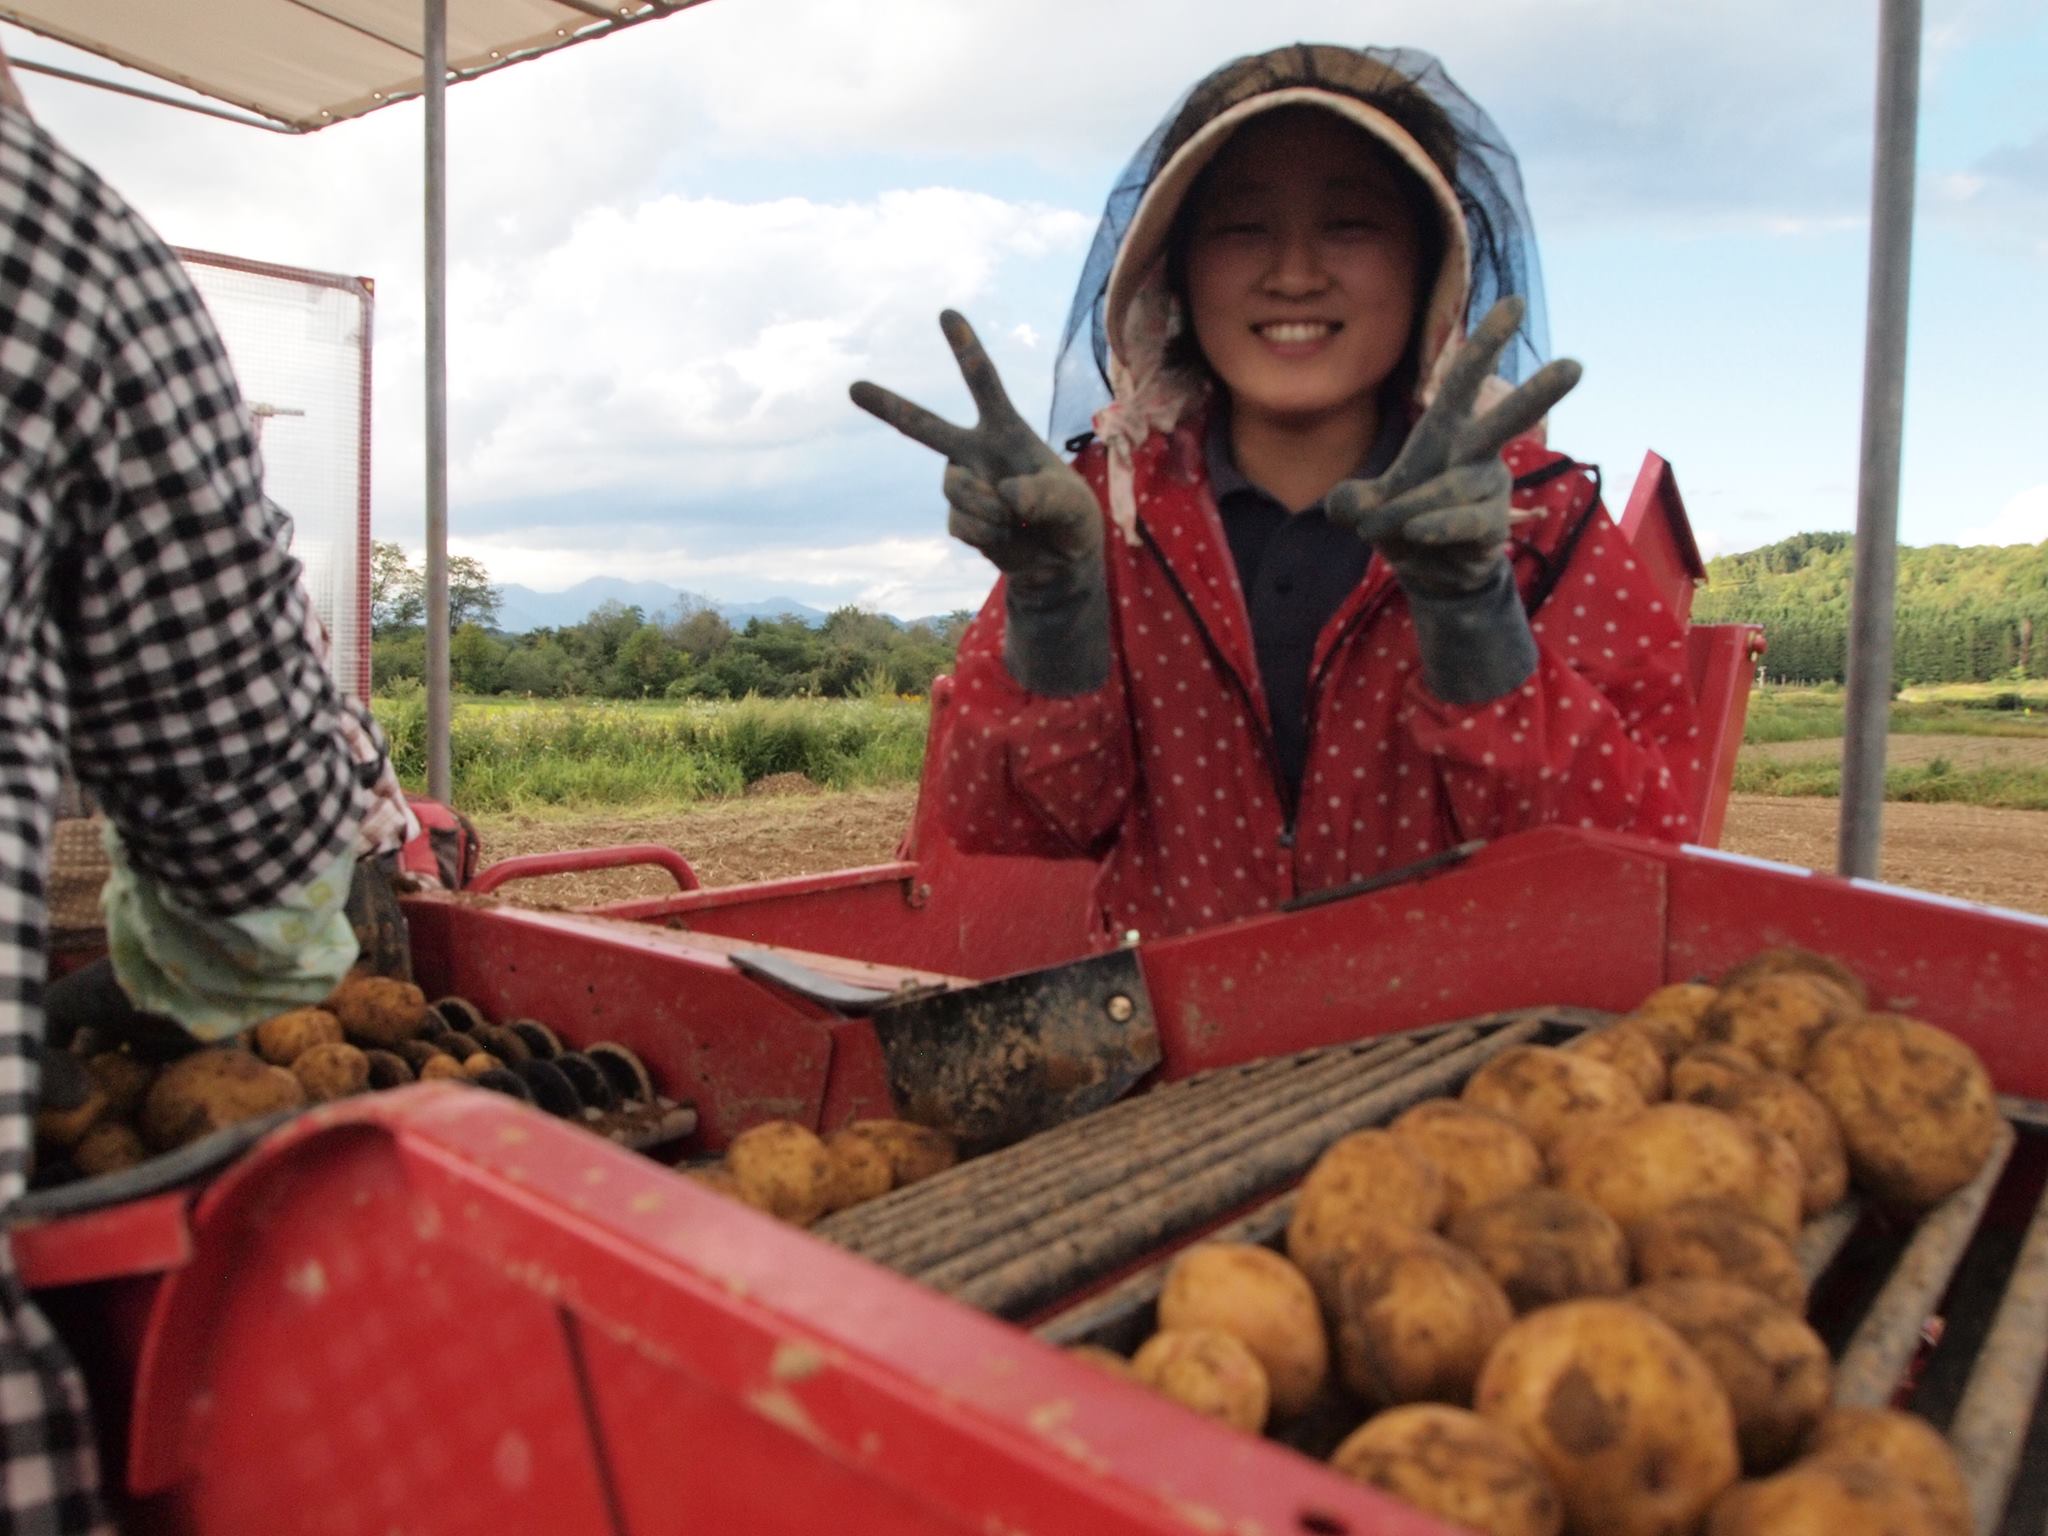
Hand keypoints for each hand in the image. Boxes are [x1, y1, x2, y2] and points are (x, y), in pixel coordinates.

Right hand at [851, 311, 1100, 591]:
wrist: (1060, 560)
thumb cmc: (1071, 517)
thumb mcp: (1073, 504)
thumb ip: (1046, 496)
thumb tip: (1004, 494)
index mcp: (1004, 429)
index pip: (983, 383)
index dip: (966, 348)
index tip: (946, 313)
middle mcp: (974, 452)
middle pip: (924, 427)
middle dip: (888, 406)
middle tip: (853, 387)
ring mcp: (962, 486)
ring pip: (957, 490)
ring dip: (990, 508)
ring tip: (1015, 518)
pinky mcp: (958, 521)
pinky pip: (963, 525)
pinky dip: (990, 534)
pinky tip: (1007, 534)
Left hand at [1328, 297, 1582, 596]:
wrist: (1425, 572)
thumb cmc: (1398, 521)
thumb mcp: (1361, 508)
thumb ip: (1348, 501)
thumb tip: (1347, 506)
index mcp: (1445, 431)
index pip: (1464, 383)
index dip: (1485, 345)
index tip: (1513, 304)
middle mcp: (1477, 453)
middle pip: (1507, 420)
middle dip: (1538, 394)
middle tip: (1576, 365)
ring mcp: (1491, 489)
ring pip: (1451, 490)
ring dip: (1408, 511)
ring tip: (1388, 527)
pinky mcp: (1494, 525)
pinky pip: (1463, 522)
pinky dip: (1433, 529)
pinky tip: (1417, 536)